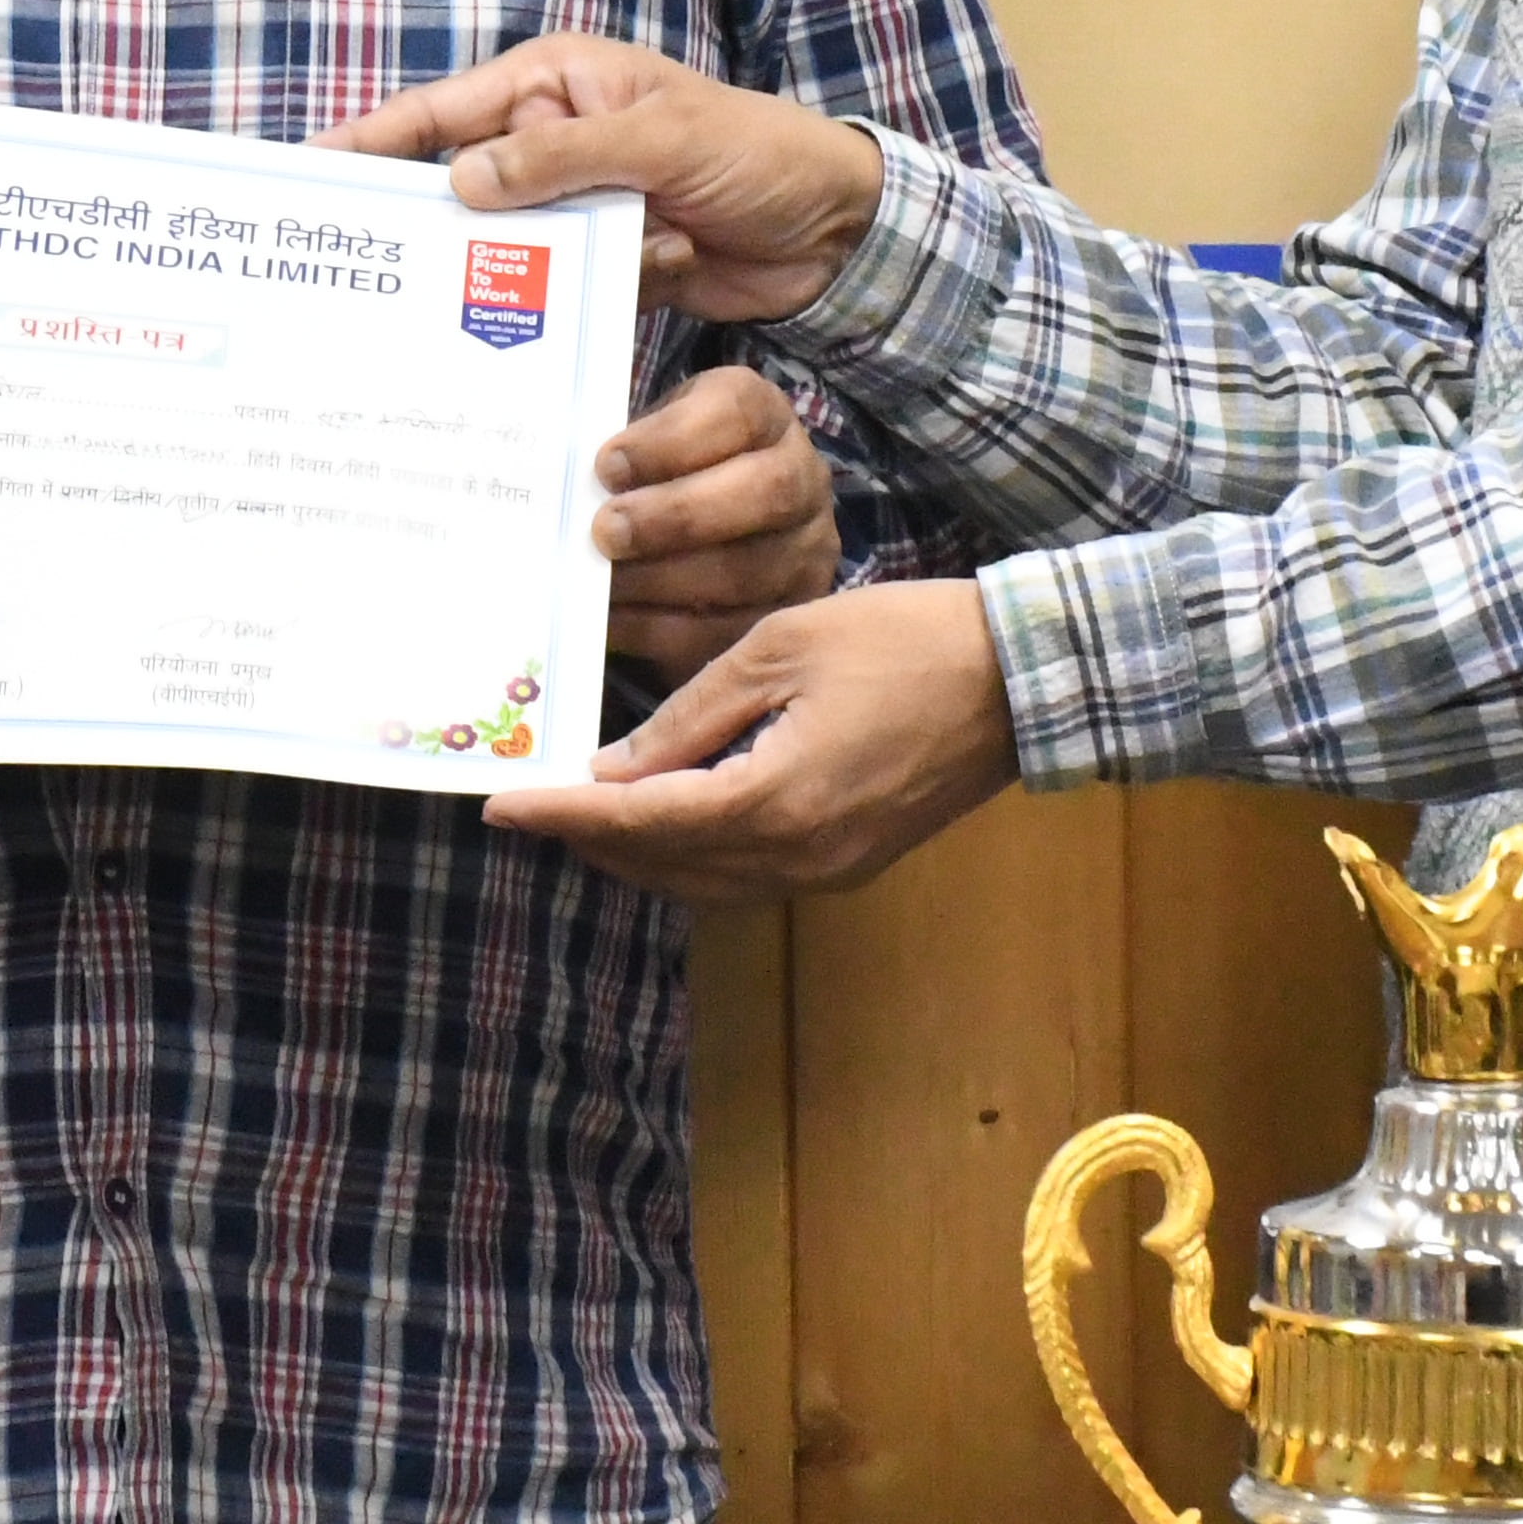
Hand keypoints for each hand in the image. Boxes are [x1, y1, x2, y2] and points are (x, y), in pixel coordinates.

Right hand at [328, 39, 886, 321]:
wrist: (840, 230)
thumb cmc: (757, 152)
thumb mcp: (660, 141)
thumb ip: (562, 158)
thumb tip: (461, 178)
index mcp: (557, 84)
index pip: (443, 111)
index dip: (374, 140)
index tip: (309, 170)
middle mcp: (556, 141)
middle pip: (464, 185)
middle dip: (439, 226)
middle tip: (362, 272)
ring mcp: (580, 204)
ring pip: (510, 247)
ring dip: (533, 270)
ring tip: (496, 299)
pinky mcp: (606, 262)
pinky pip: (559, 288)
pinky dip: (577, 300)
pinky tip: (602, 303)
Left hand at [479, 580, 1016, 900]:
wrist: (1022, 679)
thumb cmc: (903, 642)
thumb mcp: (781, 650)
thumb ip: (692, 713)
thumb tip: (618, 768)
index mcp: (775, 800)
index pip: (641, 821)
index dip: (564, 815)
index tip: (500, 803)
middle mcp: (798, 855)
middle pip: (666, 866)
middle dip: (591, 841)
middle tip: (528, 805)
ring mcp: (829, 867)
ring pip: (706, 881)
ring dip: (639, 855)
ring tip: (581, 814)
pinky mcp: (851, 860)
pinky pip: (747, 874)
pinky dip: (691, 854)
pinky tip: (665, 817)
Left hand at [596, 362, 835, 685]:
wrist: (696, 524)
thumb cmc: (657, 472)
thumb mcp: (645, 438)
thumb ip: (616, 451)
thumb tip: (557, 478)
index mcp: (762, 416)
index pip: (737, 413)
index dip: (672, 440)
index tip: (606, 464)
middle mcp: (801, 478)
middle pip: (763, 493)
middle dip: (677, 515)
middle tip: (605, 531)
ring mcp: (804, 551)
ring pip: (749, 571)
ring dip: (663, 580)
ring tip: (602, 583)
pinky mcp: (782, 616)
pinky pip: (729, 631)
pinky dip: (663, 630)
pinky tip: (615, 622)